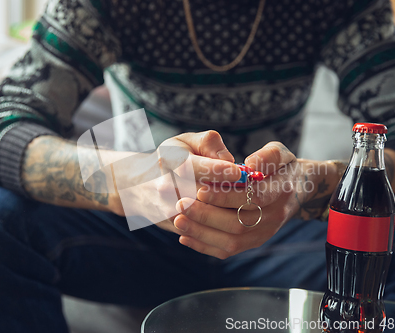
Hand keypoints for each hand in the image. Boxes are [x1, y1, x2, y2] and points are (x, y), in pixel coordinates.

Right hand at [108, 130, 241, 232]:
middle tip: (254, 191)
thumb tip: (229, 160)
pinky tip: (239, 218)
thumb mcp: (185, 142)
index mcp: (170, 160)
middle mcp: (166, 187)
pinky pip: (205, 233)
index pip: (199, 168)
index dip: (223, 171)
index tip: (244, 172)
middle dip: (232, 194)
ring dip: (231, 212)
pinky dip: (224, 228)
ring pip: (207, 218)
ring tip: (249, 205)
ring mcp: (170, 211)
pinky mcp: (177, 227)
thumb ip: (209, 143)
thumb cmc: (171, 160)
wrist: (140, 188)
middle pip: (205, 196)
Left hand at [173, 142, 339, 258]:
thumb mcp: (280, 152)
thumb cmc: (281, 166)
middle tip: (180, 204)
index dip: (226, 196)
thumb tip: (250, 164)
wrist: (296, 190)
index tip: (200, 190)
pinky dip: (204, 246)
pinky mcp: (253, 243)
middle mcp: (274, 217)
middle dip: (207, 215)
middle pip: (239, 223)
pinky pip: (228, 250)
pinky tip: (184, 237)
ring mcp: (263, 233)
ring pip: (231, 241)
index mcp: (280, 191)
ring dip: (202, 233)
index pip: (254, 197)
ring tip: (178, 221)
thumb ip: (267, 156)